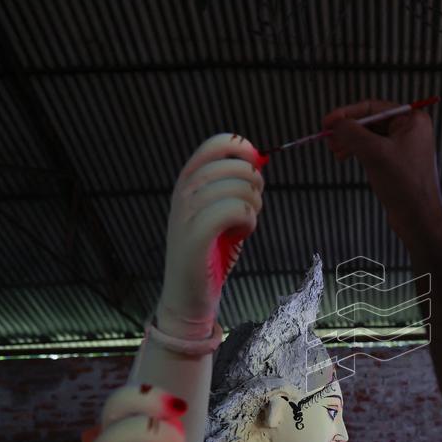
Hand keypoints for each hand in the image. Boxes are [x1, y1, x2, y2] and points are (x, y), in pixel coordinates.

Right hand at [157, 134, 263, 338]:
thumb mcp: (220, 212)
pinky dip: (247, 220)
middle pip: (233, 166)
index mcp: (187, 182)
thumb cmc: (209, 254)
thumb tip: (258, 159)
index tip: (256, 167)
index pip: (216, 145)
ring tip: (246, 223)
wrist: (187, 297)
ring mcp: (186, 214)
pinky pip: (233, 210)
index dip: (242, 149)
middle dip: (255, 184)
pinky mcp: (195, 237)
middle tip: (252, 206)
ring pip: (237, 188)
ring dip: (253, 204)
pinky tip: (242, 232)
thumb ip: (233, 186)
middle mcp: (183, 193)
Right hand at [322, 100, 441, 241]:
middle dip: (348, 130)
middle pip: (370, 121)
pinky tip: (345, 157)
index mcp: (412, 120)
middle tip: (328, 139)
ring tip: (335, 151)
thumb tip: (336, 124)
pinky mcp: (397, 162)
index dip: (347, 114)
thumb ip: (352, 133)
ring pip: (369, 136)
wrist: (418, 217)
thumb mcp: (374, 152)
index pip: (373, 107)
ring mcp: (404, 146)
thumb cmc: (404, 184)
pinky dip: (358, 152)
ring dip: (350, 141)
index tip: (327, 122)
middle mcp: (410, 130)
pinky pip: (373, 149)